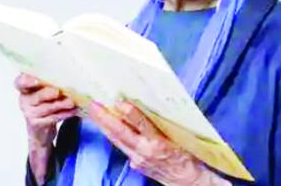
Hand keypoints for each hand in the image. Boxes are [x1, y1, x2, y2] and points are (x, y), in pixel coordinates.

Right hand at [14, 73, 78, 147]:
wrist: (41, 127)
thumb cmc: (44, 101)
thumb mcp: (44, 89)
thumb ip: (50, 82)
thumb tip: (68, 75)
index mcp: (25, 88)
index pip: (20, 82)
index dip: (26, 81)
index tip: (37, 80)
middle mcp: (24, 100)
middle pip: (35, 96)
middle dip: (46, 94)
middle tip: (57, 91)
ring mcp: (29, 113)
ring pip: (46, 108)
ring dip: (60, 104)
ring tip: (71, 102)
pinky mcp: (37, 124)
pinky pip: (52, 118)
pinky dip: (64, 114)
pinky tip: (73, 110)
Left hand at [88, 100, 216, 185]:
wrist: (186, 179)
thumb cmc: (185, 154)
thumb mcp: (178, 134)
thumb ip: (161, 121)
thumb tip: (146, 104)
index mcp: (160, 143)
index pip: (143, 125)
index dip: (131, 114)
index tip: (121, 102)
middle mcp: (146, 151)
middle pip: (122, 133)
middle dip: (106, 119)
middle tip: (94, 105)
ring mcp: (138, 159)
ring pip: (117, 140)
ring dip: (104, 126)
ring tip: (95, 112)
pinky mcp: (135, 163)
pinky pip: (121, 146)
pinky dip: (112, 134)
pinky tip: (105, 126)